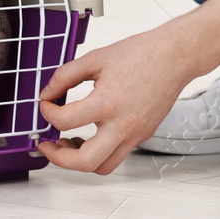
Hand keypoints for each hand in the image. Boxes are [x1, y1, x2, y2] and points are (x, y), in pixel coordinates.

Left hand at [35, 25, 203, 174]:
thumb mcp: (96, 58)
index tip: (45, 105)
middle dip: (58, 158)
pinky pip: (117, 154)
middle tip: (48, 145)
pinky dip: (100, 151)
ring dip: (80, 161)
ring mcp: (135, 134)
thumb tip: (48, 92)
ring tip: (69, 144)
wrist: (174, 57)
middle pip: (84, 162)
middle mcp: (122, 125)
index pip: (65, 121)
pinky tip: (92, 135)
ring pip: (103, 166)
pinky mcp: (142, 135)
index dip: (47, 113)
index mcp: (107, 103)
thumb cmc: (141, 54)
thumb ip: (66, 75)